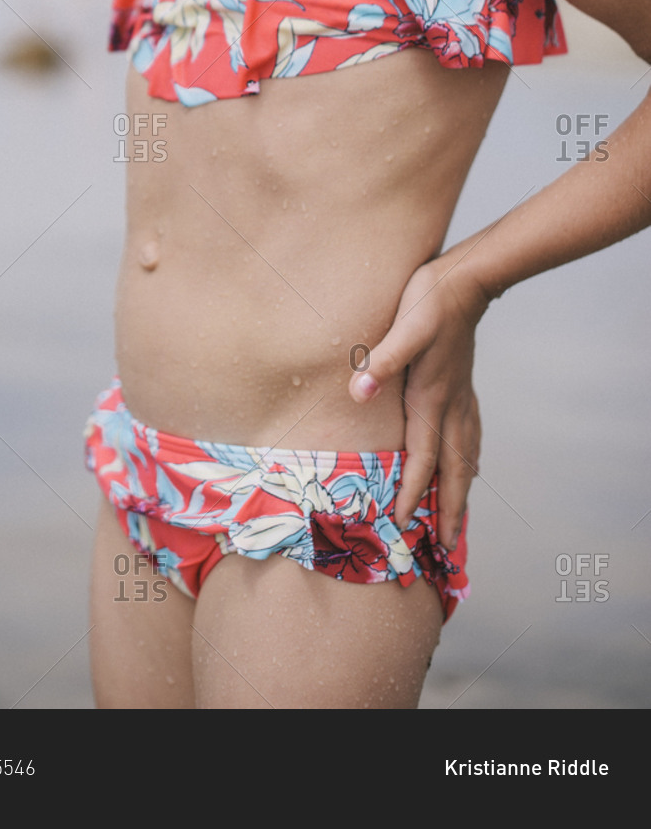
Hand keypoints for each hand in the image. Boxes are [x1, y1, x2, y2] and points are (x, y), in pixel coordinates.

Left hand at [348, 251, 492, 549]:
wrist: (464, 280)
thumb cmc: (429, 302)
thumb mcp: (403, 327)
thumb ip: (381, 361)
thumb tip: (358, 392)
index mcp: (431, 397)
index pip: (423, 458)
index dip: (413, 492)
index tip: (405, 524)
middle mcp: (450, 405)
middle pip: (454, 470)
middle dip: (450, 511)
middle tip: (449, 548)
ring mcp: (461, 397)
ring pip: (466, 456)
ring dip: (462, 491)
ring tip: (460, 518)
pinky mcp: (463, 386)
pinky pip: (470, 436)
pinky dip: (469, 460)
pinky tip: (469, 464)